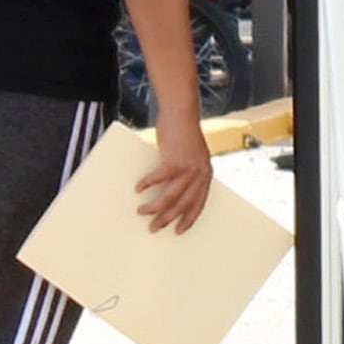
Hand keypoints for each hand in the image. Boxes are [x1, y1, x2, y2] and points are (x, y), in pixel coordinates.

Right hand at [135, 117, 214, 235]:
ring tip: (142, 212)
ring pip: (170, 197)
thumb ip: (186, 172)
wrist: (182, 113)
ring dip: (155, 207)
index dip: (189, 219)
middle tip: (154, 228)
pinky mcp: (175, 160)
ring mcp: (188, 168)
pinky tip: (138, 188)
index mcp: (205, 175)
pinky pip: (159, 179)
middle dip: (167, 218)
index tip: (179, 230)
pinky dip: (147, 184)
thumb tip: (169, 189)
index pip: (199, 204)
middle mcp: (200, 174)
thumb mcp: (190, 155)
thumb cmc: (183, 133)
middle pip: (183, 204)